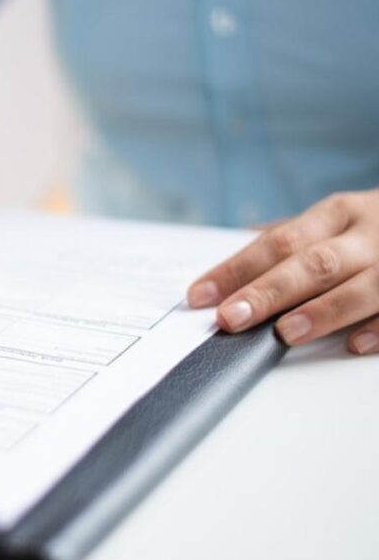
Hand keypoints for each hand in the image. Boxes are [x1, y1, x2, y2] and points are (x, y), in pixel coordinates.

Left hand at [187, 190, 378, 353]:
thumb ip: (290, 238)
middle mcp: (369, 234)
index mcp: (337, 214)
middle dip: (269, 291)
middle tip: (230, 317)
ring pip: (363, 286)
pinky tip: (353, 344)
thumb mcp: (337, 220)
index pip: (277, 243)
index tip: (199, 295)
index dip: (236, 269)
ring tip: (285, 333)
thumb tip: (234, 249)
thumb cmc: (378, 227)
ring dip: (323, 311)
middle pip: (314, 263)